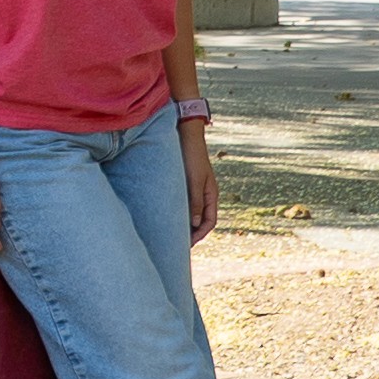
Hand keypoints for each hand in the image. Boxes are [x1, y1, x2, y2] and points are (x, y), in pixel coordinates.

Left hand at [180, 118, 218, 243]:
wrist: (187, 134)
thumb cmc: (192, 156)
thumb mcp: (195, 180)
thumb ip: (196, 201)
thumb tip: (196, 224)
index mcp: (211, 194)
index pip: (210, 221)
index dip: (201, 234)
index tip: (188, 244)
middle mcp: (205, 193)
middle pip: (201, 219)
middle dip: (193, 232)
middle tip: (178, 244)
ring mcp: (196, 188)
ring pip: (192, 211)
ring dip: (185, 222)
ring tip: (172, 233)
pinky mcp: (186, 182)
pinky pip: (185, 202)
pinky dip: (179, 211)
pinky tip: (167, 215)